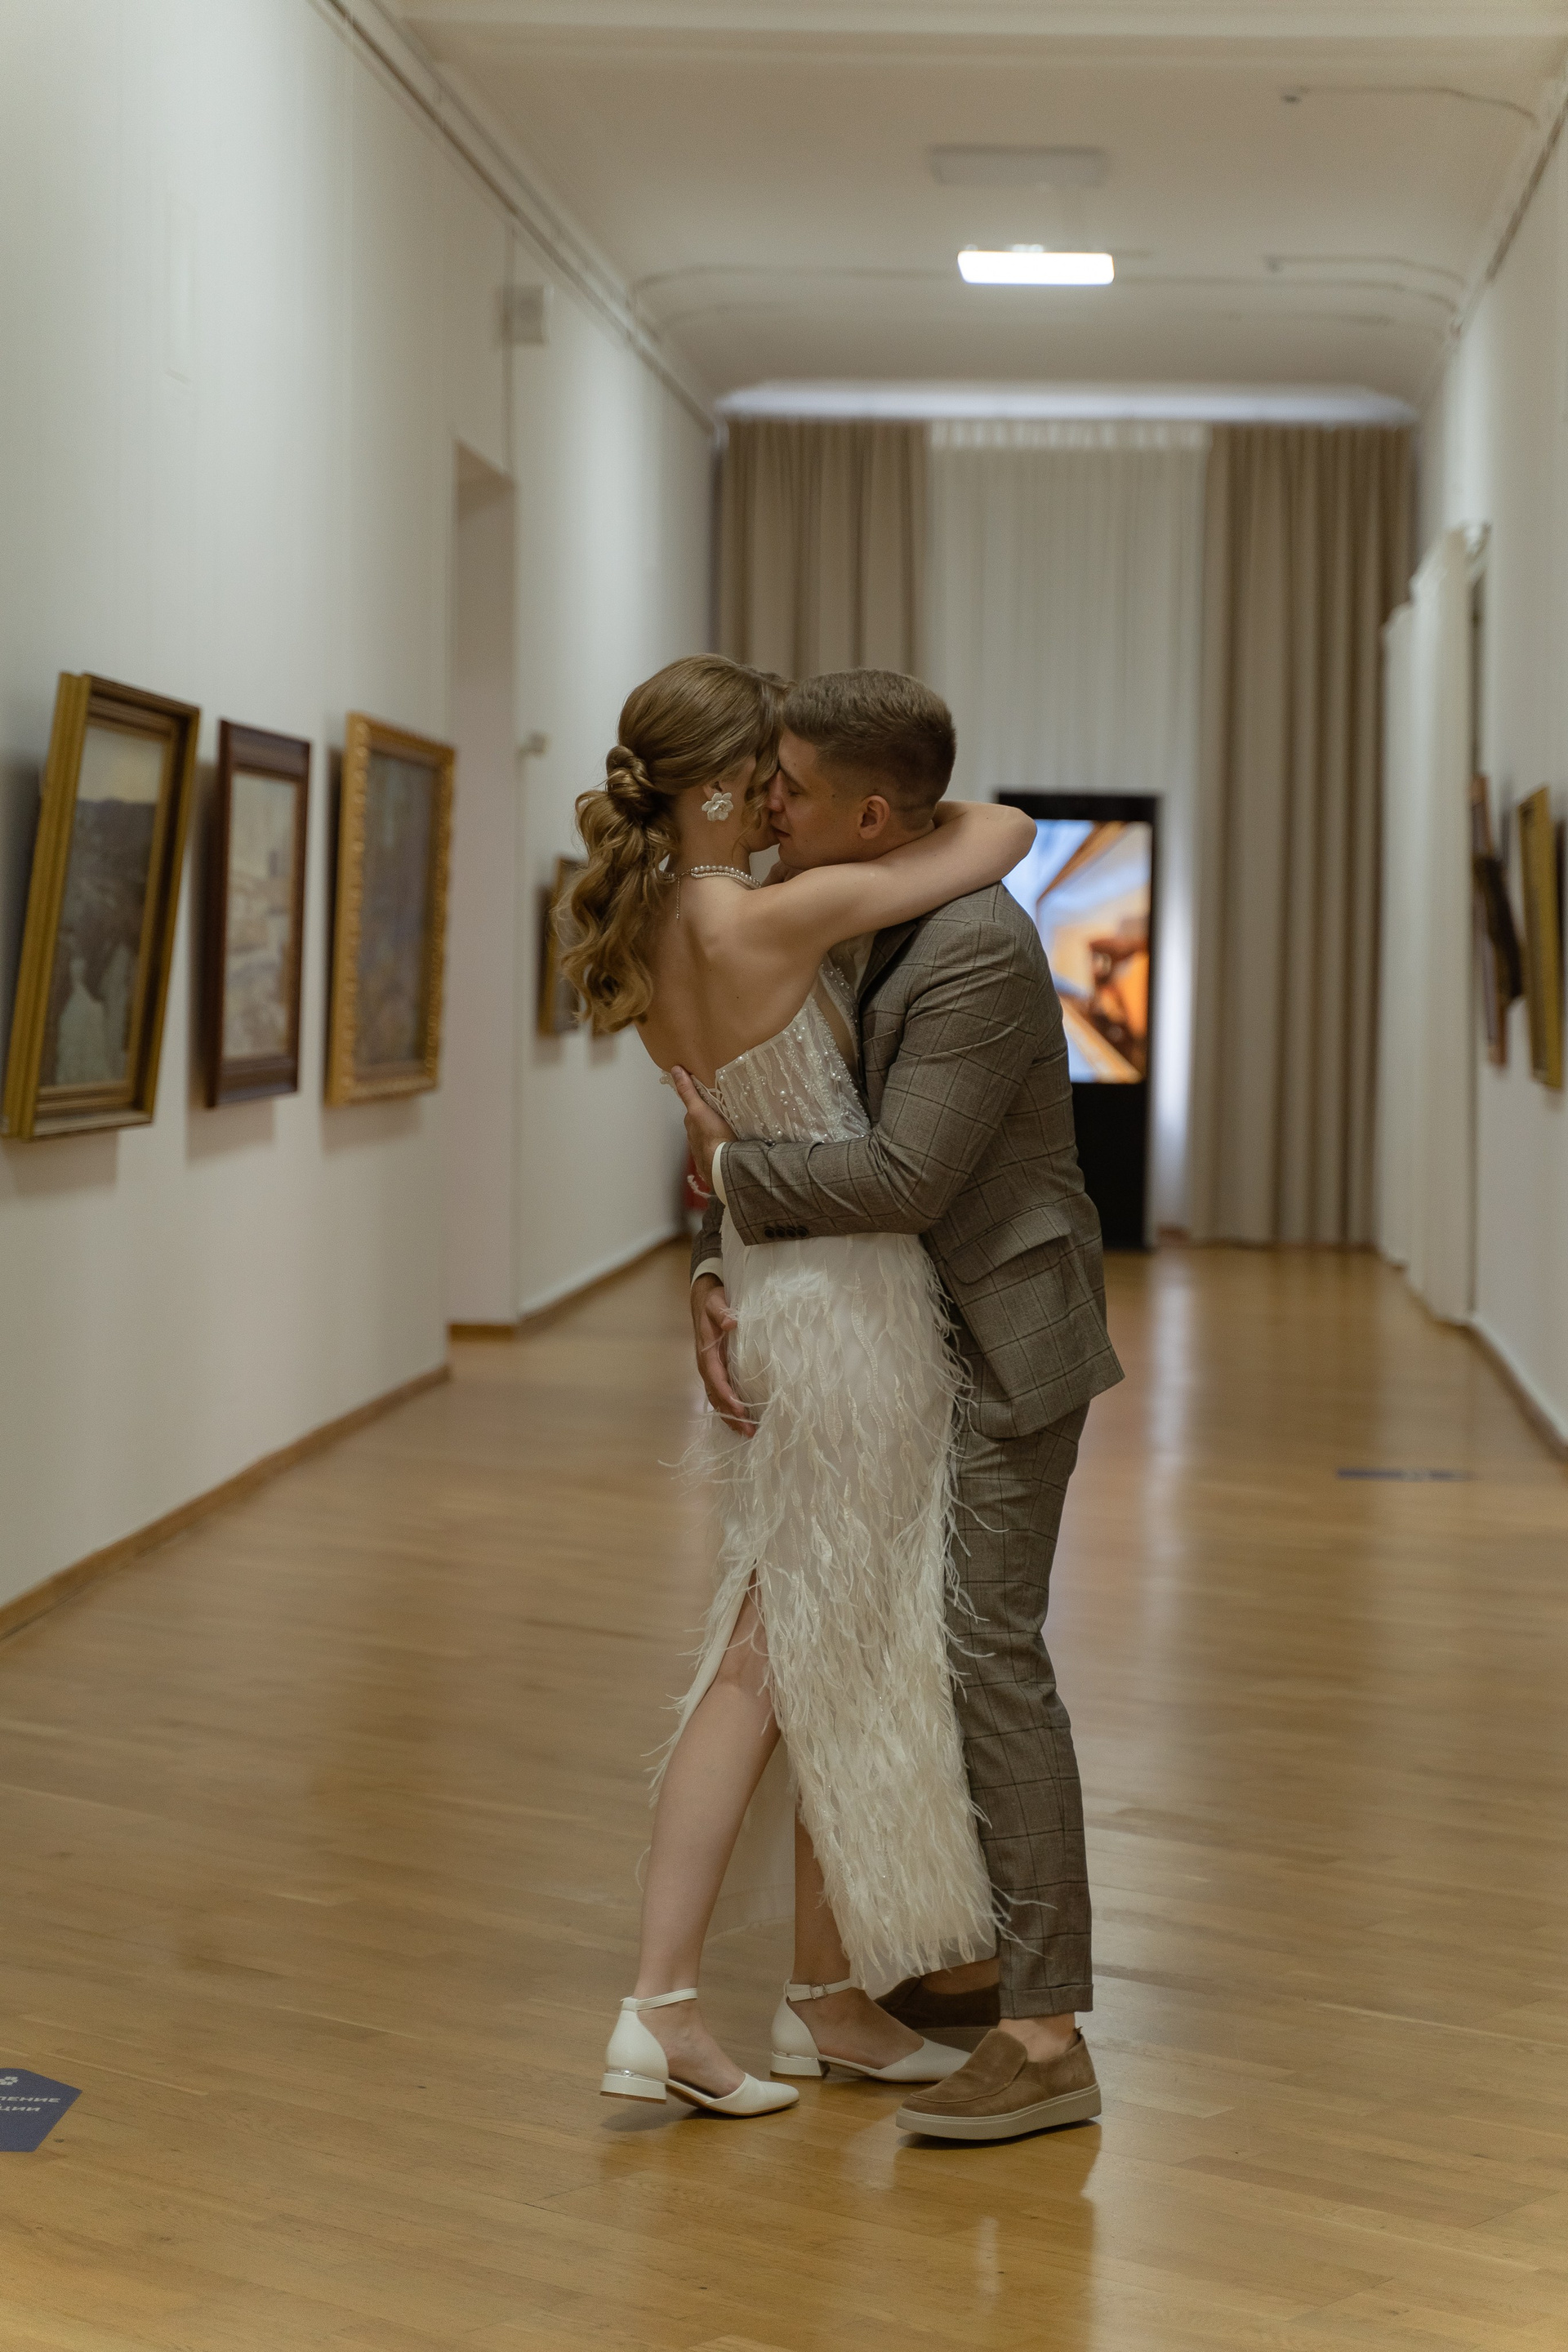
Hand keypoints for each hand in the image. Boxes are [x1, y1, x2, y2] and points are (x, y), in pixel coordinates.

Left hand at [670, 1067, 735, 1189]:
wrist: (722, 1165)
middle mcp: (695, 1137)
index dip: (701, 1103)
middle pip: (703, 1123)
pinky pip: (719, 1148)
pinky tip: (733, 1142)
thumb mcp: (699, 1109)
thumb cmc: (712, 1135)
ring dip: (719, 1132)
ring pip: (711, 1136)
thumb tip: (675, 1070)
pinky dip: (724, 1144)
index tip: (711, 1098)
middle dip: (711, 1118)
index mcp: (691, 1124)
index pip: (695, 1110)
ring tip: (732, 1127)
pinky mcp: (715, 1160)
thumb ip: (688, 1091)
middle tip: (725, 1111)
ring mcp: (705, 1150)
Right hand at [691, 1275, 755, 1437]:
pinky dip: (730, 1409)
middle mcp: (706, 1366)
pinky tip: (742, 1421)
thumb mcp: (716, 1302)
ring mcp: (711, 1371)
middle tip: (749, 1431)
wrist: (703, 1300)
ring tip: (748, 1433)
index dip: (727, 1396)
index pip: (716, 1379)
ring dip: (731, 1417)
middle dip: (731, 1415)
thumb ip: (722, 1312)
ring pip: (718, 1399)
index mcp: (706, 1353)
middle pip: (717, 1396)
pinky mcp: (717, 1371)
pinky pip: (721, 1394)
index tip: (740, 1410)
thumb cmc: (712, 1302)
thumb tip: (731, 1323)